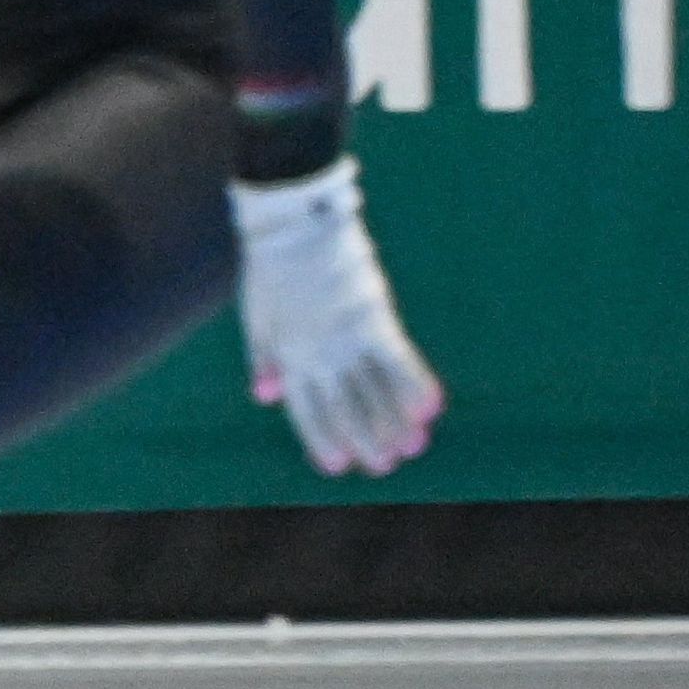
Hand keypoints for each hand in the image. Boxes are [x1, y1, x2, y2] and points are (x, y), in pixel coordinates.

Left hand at [232, 156, 442, 477]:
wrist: (295, 222)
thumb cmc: (273, 267)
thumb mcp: (257, 315)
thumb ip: (263, 358)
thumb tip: (266, 398)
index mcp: (287, 354)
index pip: (307, 408)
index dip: (321, 438)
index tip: (337, 465)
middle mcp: (318, 352)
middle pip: (346, 406)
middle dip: (364, 438)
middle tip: (384, 466)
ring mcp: (347, 337)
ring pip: (375, 389)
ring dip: (395, 422)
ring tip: (412, 449)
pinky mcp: (374, 316)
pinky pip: (399, 359)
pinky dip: (415, 384)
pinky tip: (432, 409)